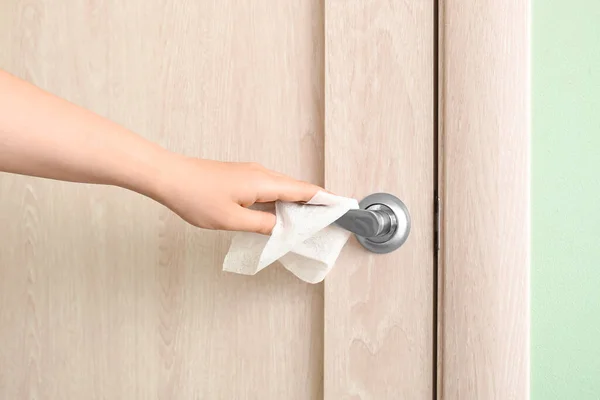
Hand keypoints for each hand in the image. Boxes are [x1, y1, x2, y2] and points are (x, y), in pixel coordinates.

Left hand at [152, 155, 321, 233]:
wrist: (170, 177)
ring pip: (281, 188)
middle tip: (326, 219)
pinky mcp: (241, 176)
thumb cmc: (196, 197)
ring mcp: (251, 173)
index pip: (303, 190)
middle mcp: (261, 173)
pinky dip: (278, 200)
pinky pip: (268, 188)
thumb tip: (281, 228)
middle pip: (296, 188)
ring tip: (304, 221)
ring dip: (294, 203)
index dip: (324, 199)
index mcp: (264, 182)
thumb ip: (261, 225)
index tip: (340, 206)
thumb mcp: (232, 220)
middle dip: (313, 203)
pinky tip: (275, 215)